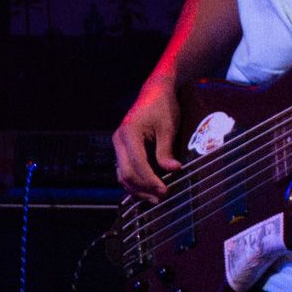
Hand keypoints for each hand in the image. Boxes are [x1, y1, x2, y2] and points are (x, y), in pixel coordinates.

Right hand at [112, 76, 181, 202]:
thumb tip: (173, 170)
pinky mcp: (123, 149)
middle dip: (143, 189)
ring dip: (138, 189)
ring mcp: (119, 145)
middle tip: (161, 199)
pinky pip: (125, 170)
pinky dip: (135, 182)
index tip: (165, 191)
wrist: (156, 92)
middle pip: (126, 174)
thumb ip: (166, 150)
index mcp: (129, 133)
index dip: (151, 181)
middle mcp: (119, 141)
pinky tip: (149, 189)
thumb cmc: (163, 106)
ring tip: (156, 198)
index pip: (137, 165)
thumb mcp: (168, 127)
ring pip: (122, 175)